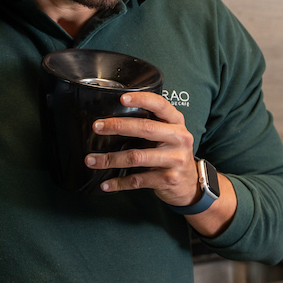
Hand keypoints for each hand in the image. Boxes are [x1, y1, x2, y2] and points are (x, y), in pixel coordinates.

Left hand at [87, 90, 202, 208]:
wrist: (190, 183)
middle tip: (97, 127)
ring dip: (110, 159)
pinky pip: (138, 180)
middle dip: (118, 126)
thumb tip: (114, 118)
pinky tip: (106, 184)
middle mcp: (179, 139)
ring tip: (91, 160)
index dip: (141, 100)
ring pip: (136, 157)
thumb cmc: (173, 154)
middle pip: (146, 128)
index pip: (160, 105)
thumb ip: (152, 124)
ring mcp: (175, 160)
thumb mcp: (170, 135)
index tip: (121, 98)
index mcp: (177, 123)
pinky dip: (119, 182)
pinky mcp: (168, 179)